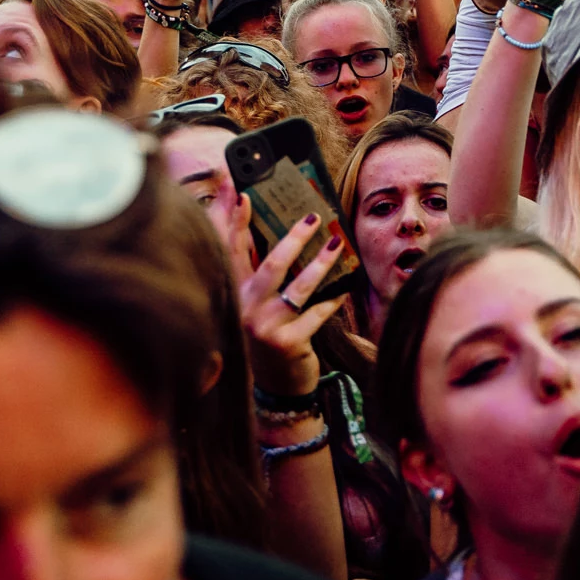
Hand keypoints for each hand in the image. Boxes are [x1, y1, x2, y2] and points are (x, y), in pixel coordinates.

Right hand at [238, 216, 345, 396]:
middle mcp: (246, 308)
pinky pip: (317, 313)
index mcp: (236, 293)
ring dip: (322, 263)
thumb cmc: (269, 337)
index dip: (236, 221)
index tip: (242, 192)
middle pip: (271, 264)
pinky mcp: (288, 343)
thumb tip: (281, 236)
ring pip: (299, 286)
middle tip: (314, 217)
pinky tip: (346, 285)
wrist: (276, 387)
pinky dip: (333, 299)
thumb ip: (260, 275)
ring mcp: (265, 327)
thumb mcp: (256, 307)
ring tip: (338, 243)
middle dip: (294, 237)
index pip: (233, 251)